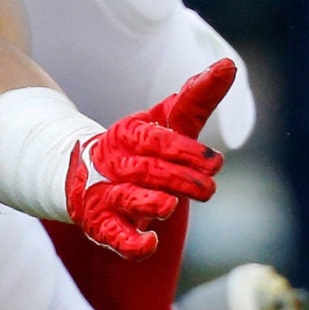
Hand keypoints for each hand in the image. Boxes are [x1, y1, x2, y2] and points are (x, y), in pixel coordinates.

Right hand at [63, 59, 233, 259]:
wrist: (82, 176)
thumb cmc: (137, 148)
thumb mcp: (164, 122)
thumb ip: (194, 99)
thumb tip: (227, 65)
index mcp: (130, 134)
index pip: (157, 138)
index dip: (186, 150)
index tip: (216, 161)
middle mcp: (116, 162)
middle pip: (148, 169)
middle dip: (179, 178)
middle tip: (209, 188)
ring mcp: (106, 193)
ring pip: (127, 198)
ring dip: (147, 202)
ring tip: (169, 206)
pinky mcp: (101, 223)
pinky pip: (113, 235)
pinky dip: (129, 242)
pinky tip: (148, 244)